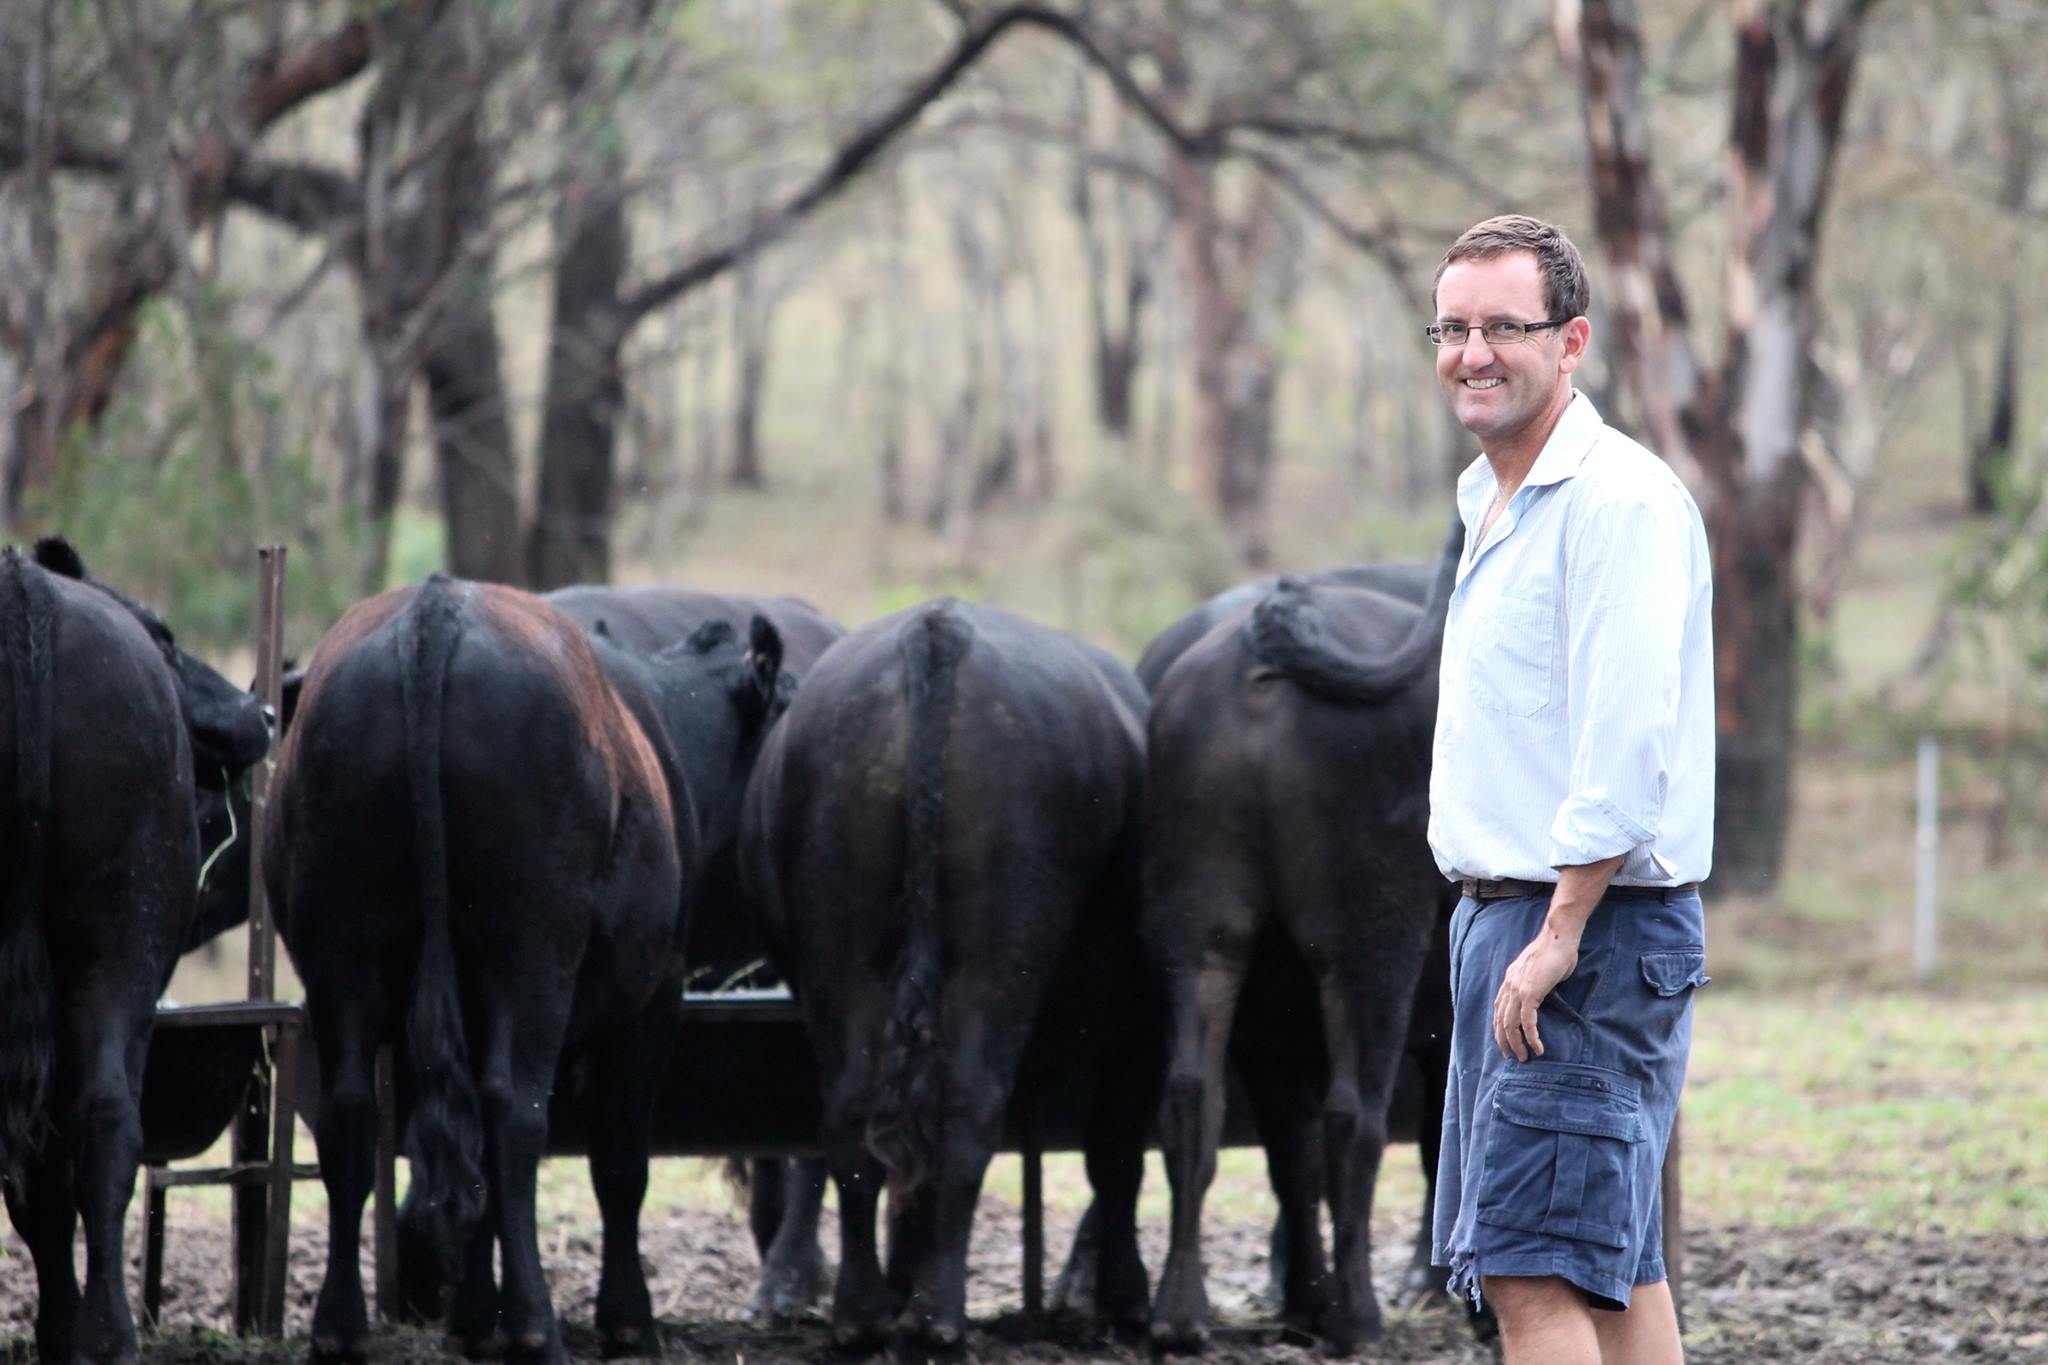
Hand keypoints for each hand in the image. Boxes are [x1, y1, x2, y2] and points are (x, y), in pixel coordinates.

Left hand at [1492, 928, 1579, 1061]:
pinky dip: (1532, 1037)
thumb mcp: (1538, 970)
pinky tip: (1538, 1048)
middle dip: (1504, 1040)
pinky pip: (1527, 1022)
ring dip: (1517, 1043)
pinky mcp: (1530, 993)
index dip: (1499, 1026)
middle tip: (1510, 1055)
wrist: (1558, 937)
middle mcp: (1509, 985)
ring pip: (1510, 1024)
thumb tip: (1541, 994)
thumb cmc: (1554, 952)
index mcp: (1509, 980)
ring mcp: (1518, 989)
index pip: (1499, 1008)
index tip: (1505, 1040)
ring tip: (1524, 1057)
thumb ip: (1535, 983)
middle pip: (1499, 1019)